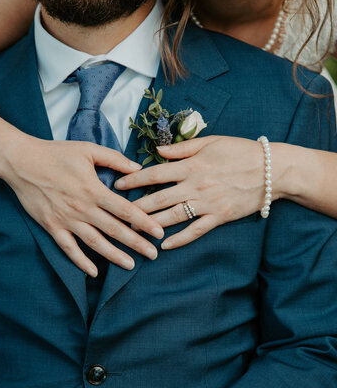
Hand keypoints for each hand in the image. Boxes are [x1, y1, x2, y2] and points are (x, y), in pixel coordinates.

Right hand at [1, 136, 163, 275]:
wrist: (21, 161)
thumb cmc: (56, 153)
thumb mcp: (88, 149)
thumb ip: (115, 159)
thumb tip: (138, 169)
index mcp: (94, 190)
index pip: (126, 211)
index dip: (145, 223)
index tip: (159, 233)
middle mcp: (83, 209)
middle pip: (115, 230)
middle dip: (137, 244)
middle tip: (153, 255)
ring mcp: (66, 220)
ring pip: (95, 243)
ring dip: (114, 256)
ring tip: (130, 265)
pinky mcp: (51, 226)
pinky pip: (68, 248)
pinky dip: (80, 261)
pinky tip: (92, 272)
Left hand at [115, 136, 285, 249]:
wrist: (272, 170)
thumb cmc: (240, 151)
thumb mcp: (211, 142)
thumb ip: (182, 147)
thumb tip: (158, 151)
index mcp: (191, 165)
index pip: (155, 174)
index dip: (134, 180)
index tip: (118, 185)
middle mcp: (195, 185)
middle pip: (158, 198)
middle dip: (134, 207)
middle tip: (116, 214)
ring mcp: (207, 203)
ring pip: (173, 217)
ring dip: (151, 225)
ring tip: (132, 231)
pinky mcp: (219, 217)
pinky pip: (196, 231)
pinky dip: (180, 239)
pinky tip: (164, 246)